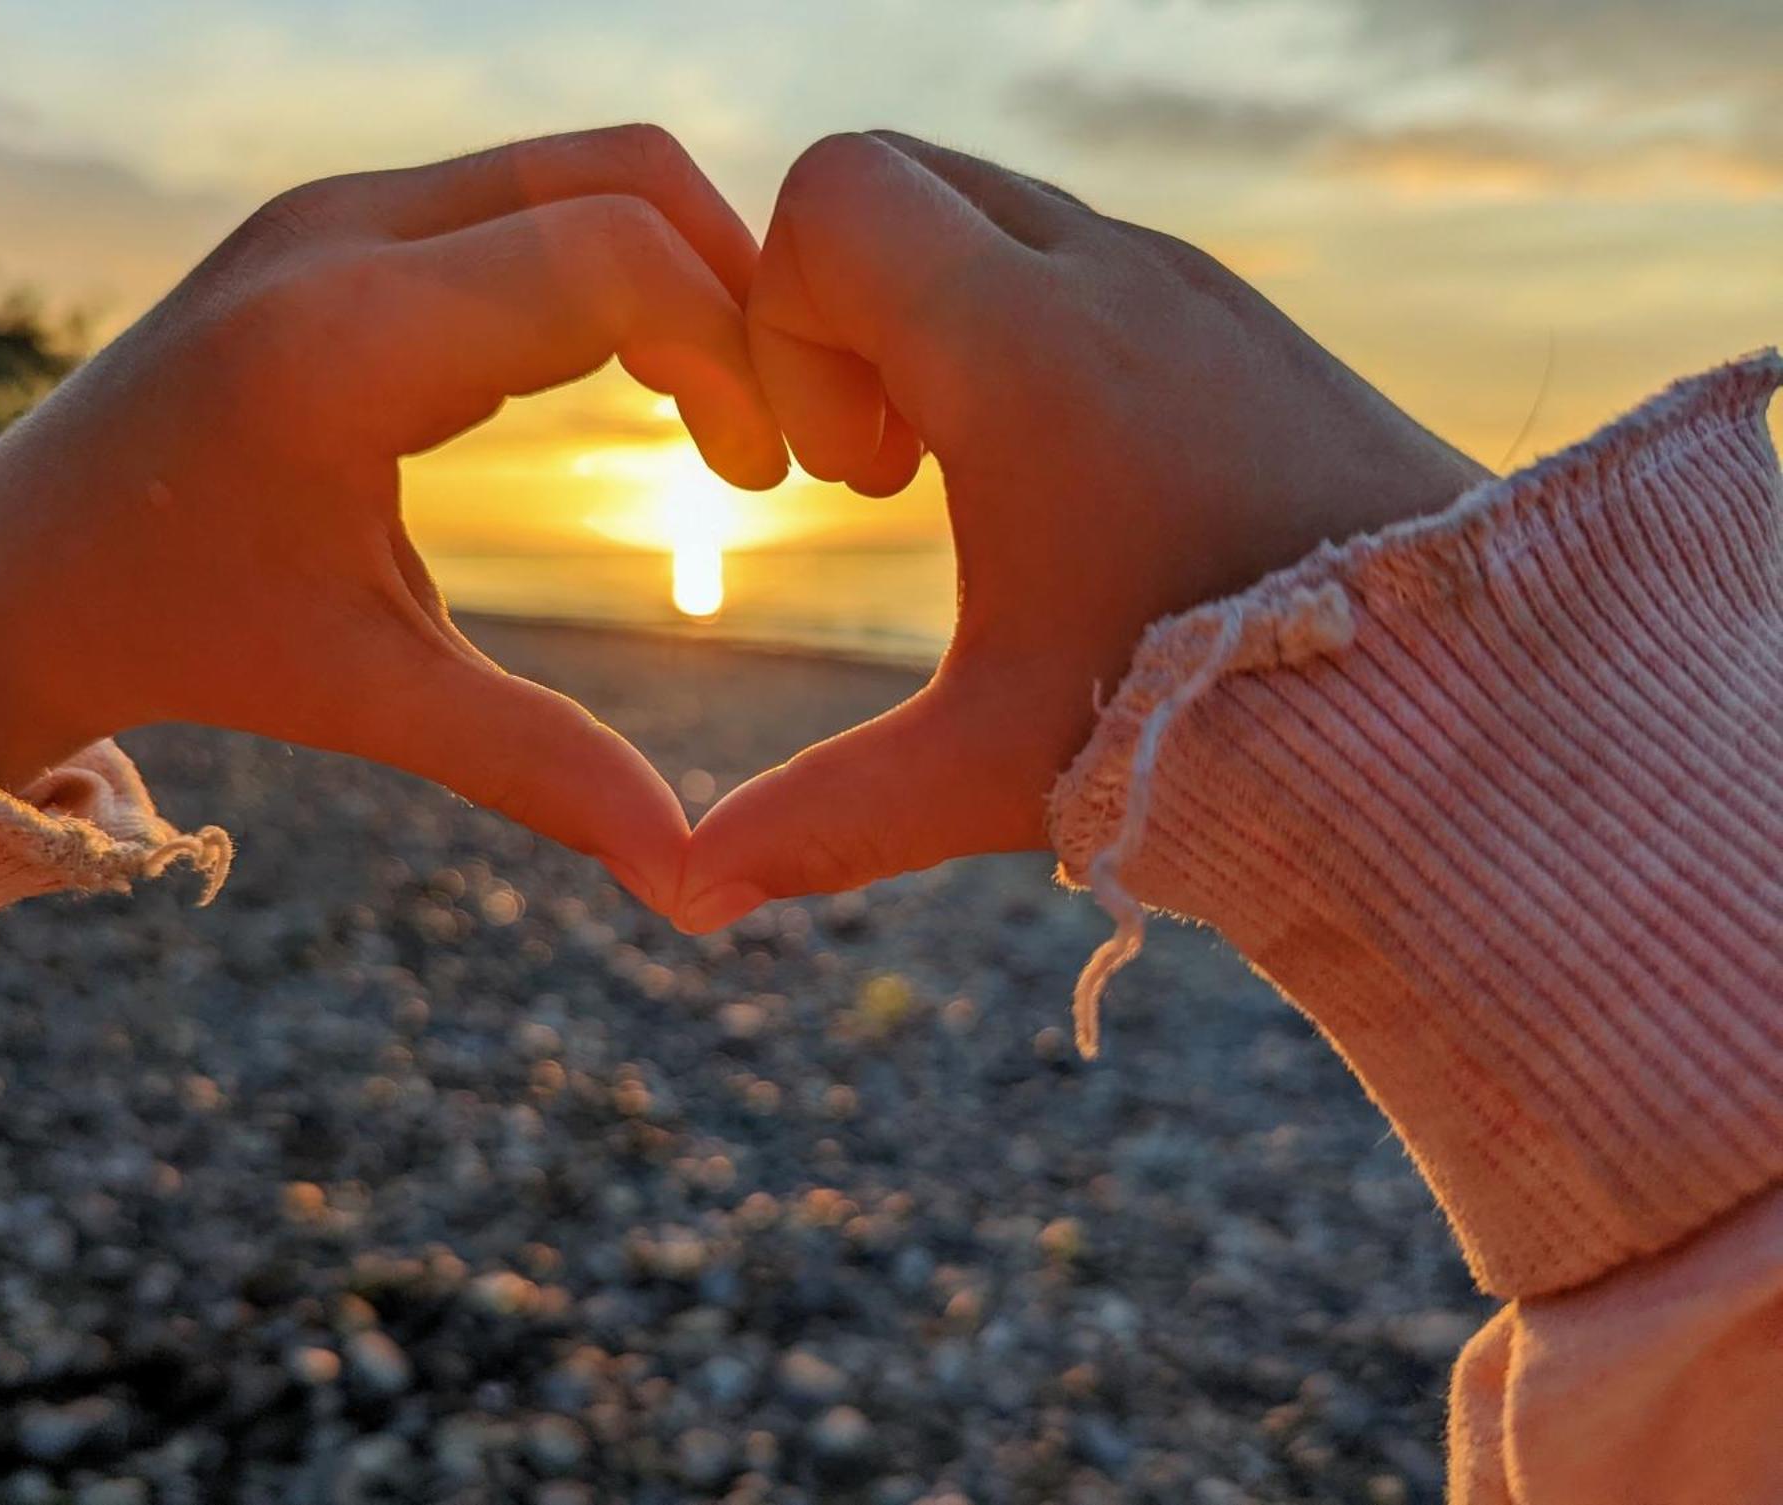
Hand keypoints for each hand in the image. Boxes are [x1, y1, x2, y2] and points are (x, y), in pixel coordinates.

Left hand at [0, 125, 786, 908]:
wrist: (19, 568)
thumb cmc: (187, 634)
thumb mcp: (369, 697)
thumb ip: (538, 767)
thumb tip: (687, 881)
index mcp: (345, 341)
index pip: (615, 262)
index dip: (736, 356)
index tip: (761, 478)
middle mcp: (341, 231)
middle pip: (625, 173)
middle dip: (738, 288)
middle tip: (774, 431)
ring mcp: (339, 207)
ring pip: (584, 170)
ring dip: (682, 275)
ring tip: (724, 414)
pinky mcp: (345, 218)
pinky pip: (529, 198)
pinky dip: (615, 271)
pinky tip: (638, 383)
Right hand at [678, 131, 1488, 929]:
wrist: (1457, 693)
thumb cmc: (1218, 726)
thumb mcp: (988, 771)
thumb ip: (821, 819)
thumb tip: (683, 895)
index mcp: (1018, 347)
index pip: (827, 192)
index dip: (778, 316)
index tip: (834, 475)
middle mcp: (1104, 273)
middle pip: (897, 179)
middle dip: (843, 307)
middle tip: (884, 470)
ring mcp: (1183, 279)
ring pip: (990, 212)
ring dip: (937, 318)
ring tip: (968, 480)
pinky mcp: (1235, 313)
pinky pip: (1079, 255)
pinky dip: (1025, 326)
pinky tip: (1064, 481)